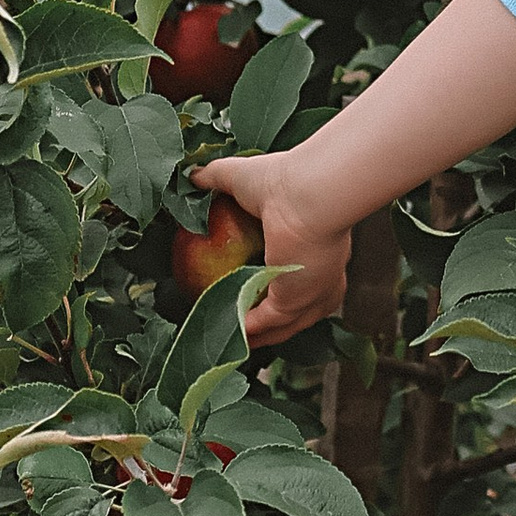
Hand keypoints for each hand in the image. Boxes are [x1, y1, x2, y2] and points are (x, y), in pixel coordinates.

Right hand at [193, 148, 350, 345]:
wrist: (306, 192)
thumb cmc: (284, 179)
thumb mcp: (241, 177)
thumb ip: (215, 179)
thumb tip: (193, 177)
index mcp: (319, 252)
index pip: (303, 281)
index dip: (279, 291)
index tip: (253, 294)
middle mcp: (322, 278)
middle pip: (295, 313)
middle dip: (271, 326)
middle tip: (241, 328)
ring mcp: (311, 293)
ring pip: (281, 325)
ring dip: (257, 336)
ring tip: (230, 338)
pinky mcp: (293, 301)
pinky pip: (264, 323)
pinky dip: (246, 330)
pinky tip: (228, 332)